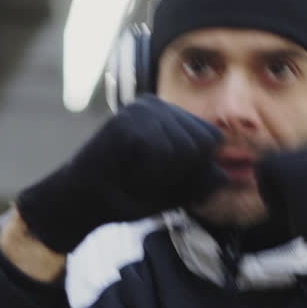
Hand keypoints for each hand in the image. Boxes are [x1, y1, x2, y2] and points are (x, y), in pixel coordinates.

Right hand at [16, 96, 227, 252]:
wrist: (80, 203)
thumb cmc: (126, 194)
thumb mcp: (174, 190)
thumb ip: (201, 180)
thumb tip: (226, 173)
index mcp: (169, 115)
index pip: (211, 138)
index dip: (195, 168)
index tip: (161, 177)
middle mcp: (156, 104)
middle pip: (203, 143)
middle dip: (181, 172)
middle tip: (145, 176)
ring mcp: (140, 110)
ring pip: (186, 149)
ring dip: (164, 174)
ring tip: (134, 173)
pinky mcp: (127, 122)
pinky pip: (164, 154)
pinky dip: (149, 174)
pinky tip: (125, 171)